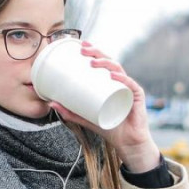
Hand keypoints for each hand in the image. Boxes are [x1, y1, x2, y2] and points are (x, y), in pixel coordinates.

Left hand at [49, 42, 160, 172]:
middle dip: (97, 53)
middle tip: (83, 49)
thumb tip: (51, 103)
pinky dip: (123, 79)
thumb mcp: (86, 118)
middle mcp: (121, 83)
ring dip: (106, 63)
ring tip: (92, 62)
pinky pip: (131, 86)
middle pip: (110, 63)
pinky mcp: (137, 98)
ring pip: (119, 70)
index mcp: (111, 83)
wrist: (127, 143)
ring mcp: (129, 89)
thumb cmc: (110, 128)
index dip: (94, 52)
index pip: (104, 63)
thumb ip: (70, 112)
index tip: (81, 46)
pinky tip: (113, 76)